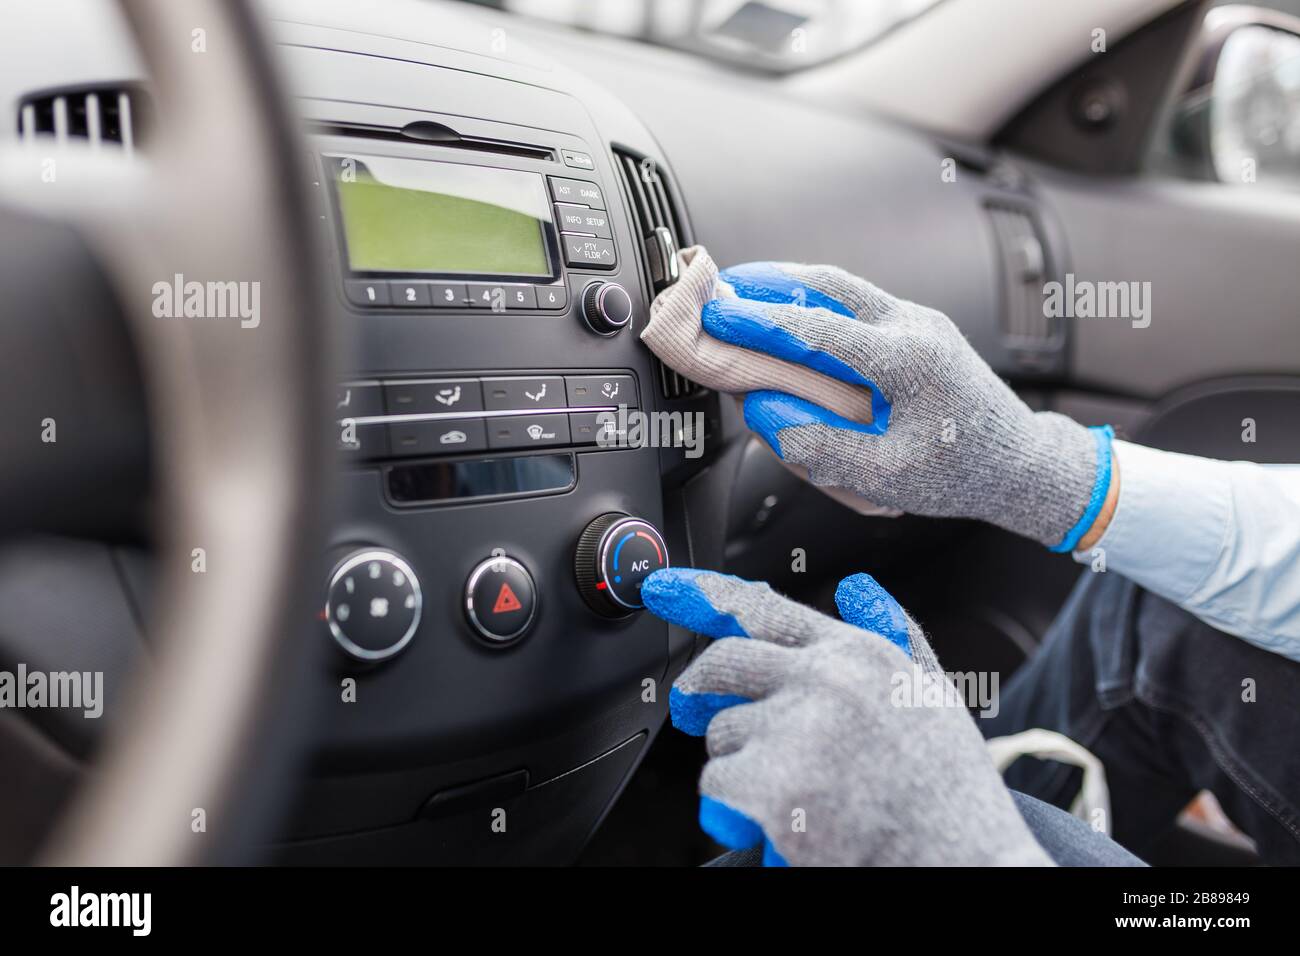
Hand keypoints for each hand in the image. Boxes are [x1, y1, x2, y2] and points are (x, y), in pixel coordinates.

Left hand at [641, 567, 1051, 866]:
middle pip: (723, 663)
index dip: (704, 593)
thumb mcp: (934, 693)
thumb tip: (855, 586)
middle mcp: (823, 679)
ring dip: (740, 763)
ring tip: (793, 790)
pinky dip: (736, 810)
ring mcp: (795, 730)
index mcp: (858, 653)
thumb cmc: (948, 791)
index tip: (662, 587)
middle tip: (691, 713)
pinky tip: (783, 821)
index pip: (764, 608)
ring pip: (722, 734)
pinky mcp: (771, 785)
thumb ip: (895, 632)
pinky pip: (718, 786)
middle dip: (700, 690)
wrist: (969, 867)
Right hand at [643, 248, 1113, 550]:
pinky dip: (813, 303)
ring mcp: (917, 322)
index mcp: (909, 361)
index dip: (758, 321)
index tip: (716, 315)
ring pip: (840, 288)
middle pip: (827, 286)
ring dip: (787, 286)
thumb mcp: (886, 477)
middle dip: (766, 282)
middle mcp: (914, 328)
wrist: (1020, 464)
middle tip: (717, 285)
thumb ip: (820, 446)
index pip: (817, 331)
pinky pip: (855, 304)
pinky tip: (785, 313)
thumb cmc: (964, 473)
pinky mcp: (914, 330)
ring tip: (739, 290)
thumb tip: (764, 416)